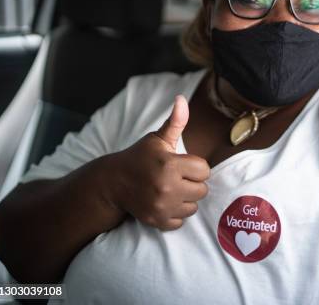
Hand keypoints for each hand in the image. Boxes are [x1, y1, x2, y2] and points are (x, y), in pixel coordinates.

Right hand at [108, 95, 209, 230]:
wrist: (113, 182)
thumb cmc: (140, 157)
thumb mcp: (157, 138)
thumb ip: (175, 121)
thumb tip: (181, 99)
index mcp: (170, 164)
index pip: (204, 170)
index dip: (195, 166)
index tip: (181, 164)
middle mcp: (167, 187)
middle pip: (202, 190)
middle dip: (192, 183)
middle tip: (176, 177)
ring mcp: (162, 206)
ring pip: (194, 206)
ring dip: (186, 199)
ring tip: (171, 189)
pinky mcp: (157, 220)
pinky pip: (181, 220)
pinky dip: (175, 213)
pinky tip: (164, 202)